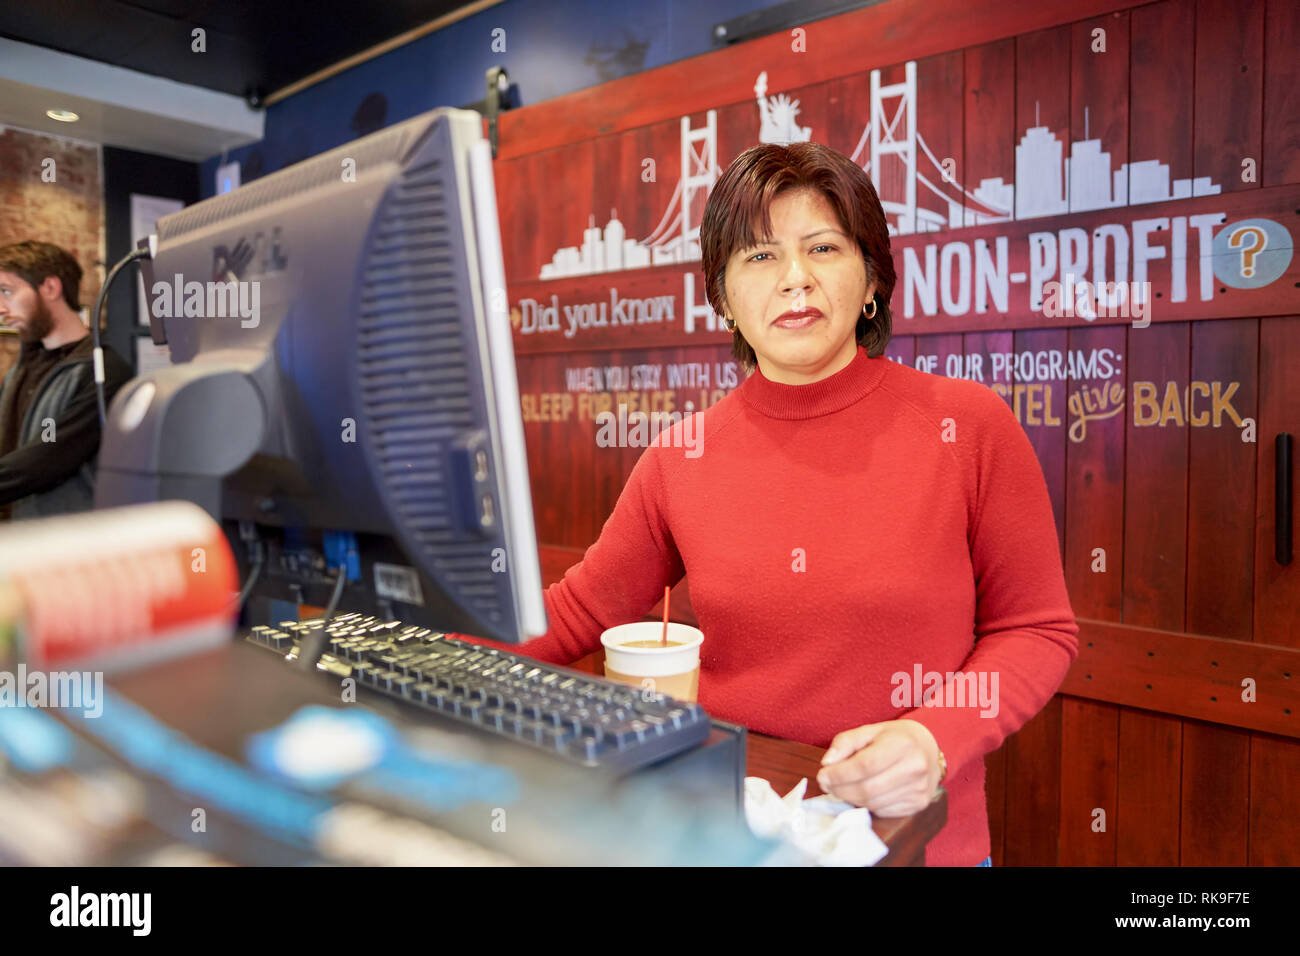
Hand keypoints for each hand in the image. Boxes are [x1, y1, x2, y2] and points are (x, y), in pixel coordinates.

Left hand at [815, 719, 941, 816]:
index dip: (840, 774)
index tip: (822, 775)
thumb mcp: (870, 730)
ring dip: (850, 798)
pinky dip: (866, 805)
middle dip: (840, 789)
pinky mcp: (919, 804)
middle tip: (826, 784)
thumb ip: (845, 742)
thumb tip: (827, 763)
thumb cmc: (895, 738)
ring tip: (840, 788)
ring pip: (873, 803)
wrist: (929, 748)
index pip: (865, 765)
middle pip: (868, 788)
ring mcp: (919, 789)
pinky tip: (861, 793)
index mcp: (903, 744)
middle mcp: (915, 768)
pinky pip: (883, 811)